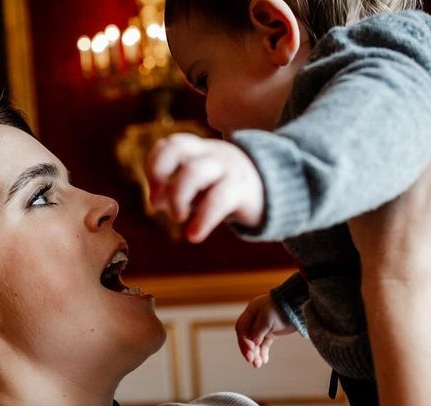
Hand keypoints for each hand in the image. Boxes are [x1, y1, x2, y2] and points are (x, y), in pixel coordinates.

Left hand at [146, 134, 264, 242]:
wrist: (276, 193)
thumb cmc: (227, 190)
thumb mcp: (200, 188)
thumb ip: (175, 191)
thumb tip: (156, 200)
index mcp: (199, 150)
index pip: (170, 144)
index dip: (154, 164)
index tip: (153, 190)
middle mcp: (211, 153)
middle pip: (179, 148)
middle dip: (160, 175)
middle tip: (157, 205)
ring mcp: (227, 168)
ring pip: (195, 171)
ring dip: (177, 195)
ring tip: (177, 218)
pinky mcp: (242, 190)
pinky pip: (219, 199)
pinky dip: (202, 219)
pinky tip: (193, 236)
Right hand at [234, 294, 296, 367]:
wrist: (298, 305)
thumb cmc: (281, 309)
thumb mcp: (267, 319)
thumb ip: (257, 331)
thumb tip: (253, 343)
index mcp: (251, 312)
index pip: (241, 328)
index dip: (243, 340)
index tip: (250, 349)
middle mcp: (254, 320)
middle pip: (247, 337)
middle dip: (249, 350)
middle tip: (251, 361)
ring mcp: (263, 326)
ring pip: (256, 343)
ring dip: (256, 354)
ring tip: (258, 365)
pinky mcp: (271, 332)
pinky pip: (264, 344)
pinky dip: (263, 352)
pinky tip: (264, 361)